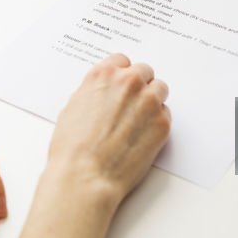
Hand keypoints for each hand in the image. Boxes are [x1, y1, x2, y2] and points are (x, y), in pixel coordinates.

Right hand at [45, 53, 170, 205]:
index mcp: (104, 75)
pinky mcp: (162, 123)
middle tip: (132, 105)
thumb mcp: (73, 107)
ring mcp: (148, 101)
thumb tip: (105, 94)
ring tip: (139, 121)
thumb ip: (95, 92)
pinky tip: (142, 136)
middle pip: (145, 72)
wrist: (85, 175)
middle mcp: (129, 82)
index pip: (123, 61)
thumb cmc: (72, 148)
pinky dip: (157, 122)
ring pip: (160, 89)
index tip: (122, 86)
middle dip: (139, 86)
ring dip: (152, 100)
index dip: (122, 75)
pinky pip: (166, 114)